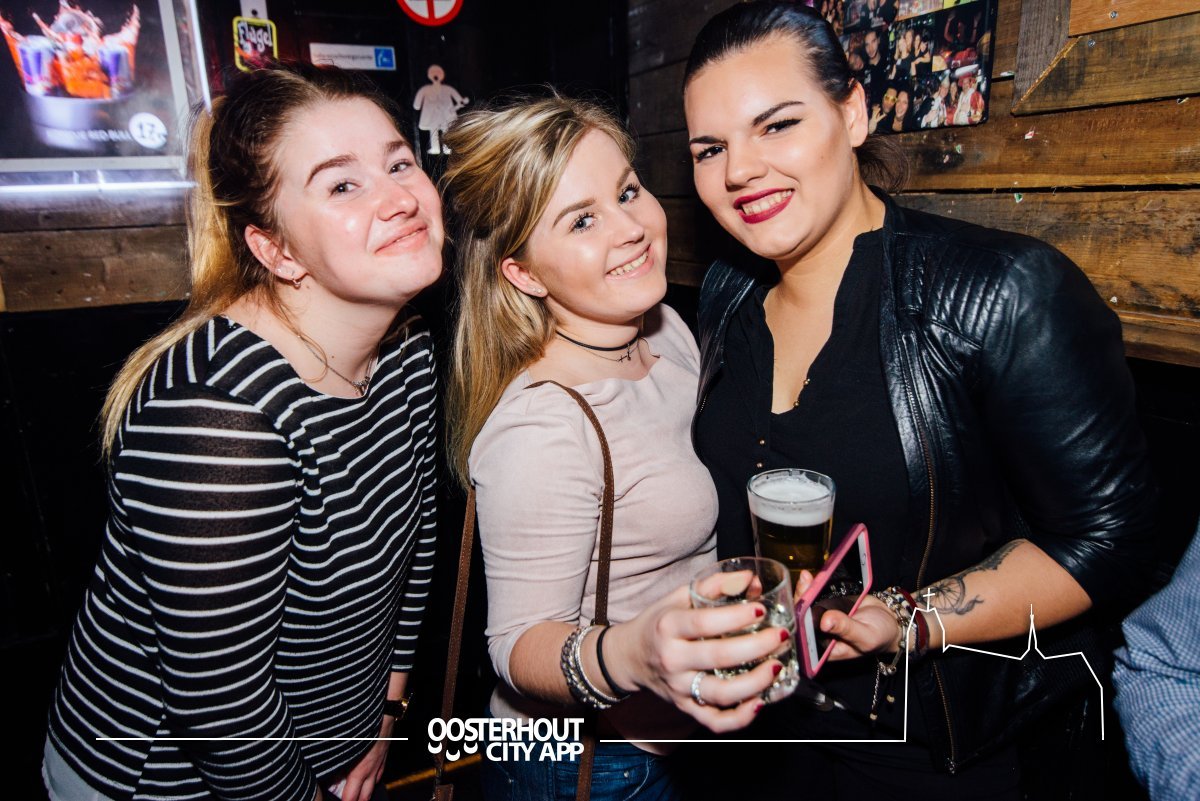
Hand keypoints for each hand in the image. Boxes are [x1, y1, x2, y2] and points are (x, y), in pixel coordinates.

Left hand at [334, 717, 392, 800]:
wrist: (384, 710)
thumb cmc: (363, 724)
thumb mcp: (344, 744)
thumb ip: (336, 763)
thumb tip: (329, 777)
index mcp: (360, 770)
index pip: (351, 797)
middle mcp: (372, 769)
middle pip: (365, 796)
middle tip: (348, 800)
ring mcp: (380, 761)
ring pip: (374, 784)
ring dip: (365, 792)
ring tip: (357, 796)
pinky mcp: (385, 753)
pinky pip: (380, 772)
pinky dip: (373, 779)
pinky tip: (370, 777)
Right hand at [602, 585, 787, 732]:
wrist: (630, 657)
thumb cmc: (659, 622)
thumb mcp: (678, 597)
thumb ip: (714, 585)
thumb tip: (750, 578)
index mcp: (668, 626)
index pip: (705, 622)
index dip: (737, 616)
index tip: (762, 610)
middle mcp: (672, 659)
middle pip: (719, 657)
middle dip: (757, 646)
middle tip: (780, 635)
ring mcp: (679, 688)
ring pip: (721, 693)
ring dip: (755, 682)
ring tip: (776, 666)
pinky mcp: (687, 708)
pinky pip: (716, 721)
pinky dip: (740, 717)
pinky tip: (760, 701)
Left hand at [794, 571, 898, 660]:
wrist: (890, 621)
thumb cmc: (880, 636)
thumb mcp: (866, 636)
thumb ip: (846, 629)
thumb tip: (825, 622)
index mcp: (826, 651)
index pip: (805, 640)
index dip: (798, 626)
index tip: (799, 611)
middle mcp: (819, 636)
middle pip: (801, 620)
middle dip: (800, 603)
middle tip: (804, 587)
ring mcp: (821, 619)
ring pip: (806, 606)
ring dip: (804, 592)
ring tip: (806, 578)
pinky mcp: (827, 605)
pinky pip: (816, 595)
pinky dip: (813, 586)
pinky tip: (810, 576)